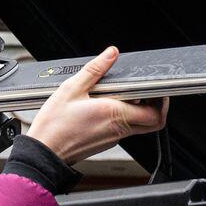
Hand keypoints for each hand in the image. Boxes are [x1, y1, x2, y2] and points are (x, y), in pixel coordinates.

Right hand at [24, 48, 167, 166]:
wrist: (44, 152)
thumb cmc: (54, 125)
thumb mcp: (72, 88)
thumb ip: (95, 69)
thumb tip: (111, 53)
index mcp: (114, 114)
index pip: (155, 114)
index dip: (162, 101)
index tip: (158, 88)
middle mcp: (118, 129)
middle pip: (152, 123)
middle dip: (155, 106)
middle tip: (147, 92)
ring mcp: (113, 139)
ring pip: (138, 126)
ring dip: (137, 110)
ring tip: (121, 95)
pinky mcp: (105, 142)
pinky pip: (123, 129)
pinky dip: (122, 117)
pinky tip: (104, 106)